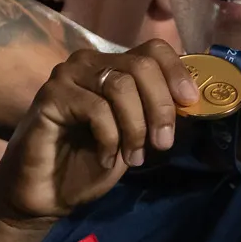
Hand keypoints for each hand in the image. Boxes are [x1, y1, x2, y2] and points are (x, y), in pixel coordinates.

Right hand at [0, 43, 194, 224]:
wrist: (48, 192)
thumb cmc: (90, 162)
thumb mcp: (135, 136)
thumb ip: (156, 113)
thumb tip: (192, 101)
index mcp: (112, 68)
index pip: (154, 49)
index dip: (177, 71)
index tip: (190, 103)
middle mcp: (89, 63)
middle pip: (142, 66)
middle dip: (160, 107)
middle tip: (162, 144)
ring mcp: (67, 76)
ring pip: (120, 86)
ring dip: (135, 127)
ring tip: (133, 157)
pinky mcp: (50, 95)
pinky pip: (96, 108)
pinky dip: (110, 138)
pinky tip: (105, 157)